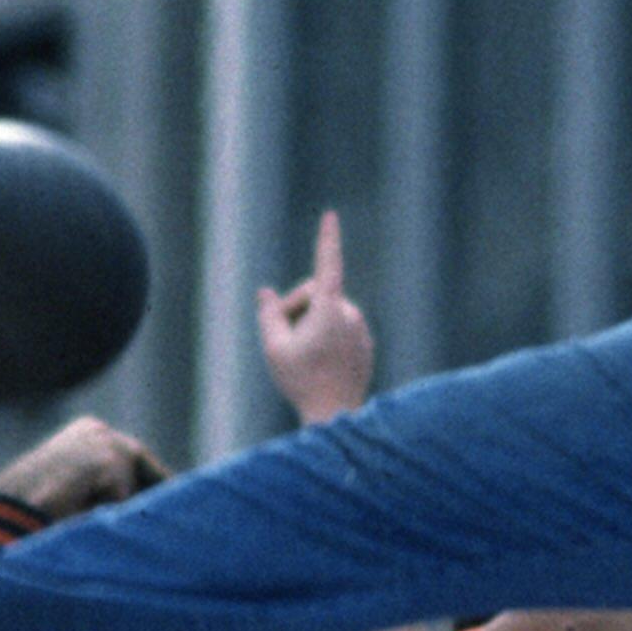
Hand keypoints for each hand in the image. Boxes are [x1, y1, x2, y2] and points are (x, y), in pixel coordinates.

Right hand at [257, 212, 374, 423]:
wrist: (335, 415)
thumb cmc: (301, 381)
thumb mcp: (274, 346)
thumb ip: (268, 314)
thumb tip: (266, 292)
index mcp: (329, 309)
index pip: (327, 265)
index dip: (327, 239)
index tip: (330, 215)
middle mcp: (350, 314)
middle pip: (314, 295)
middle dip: (296, 310)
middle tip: (283, 342)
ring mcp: (360, 329)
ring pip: (326, 313)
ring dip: (310, 326)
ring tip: (303, 358)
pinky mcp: (365, 344)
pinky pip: (339, 330)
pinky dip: (326, 339)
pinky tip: (320, 366)